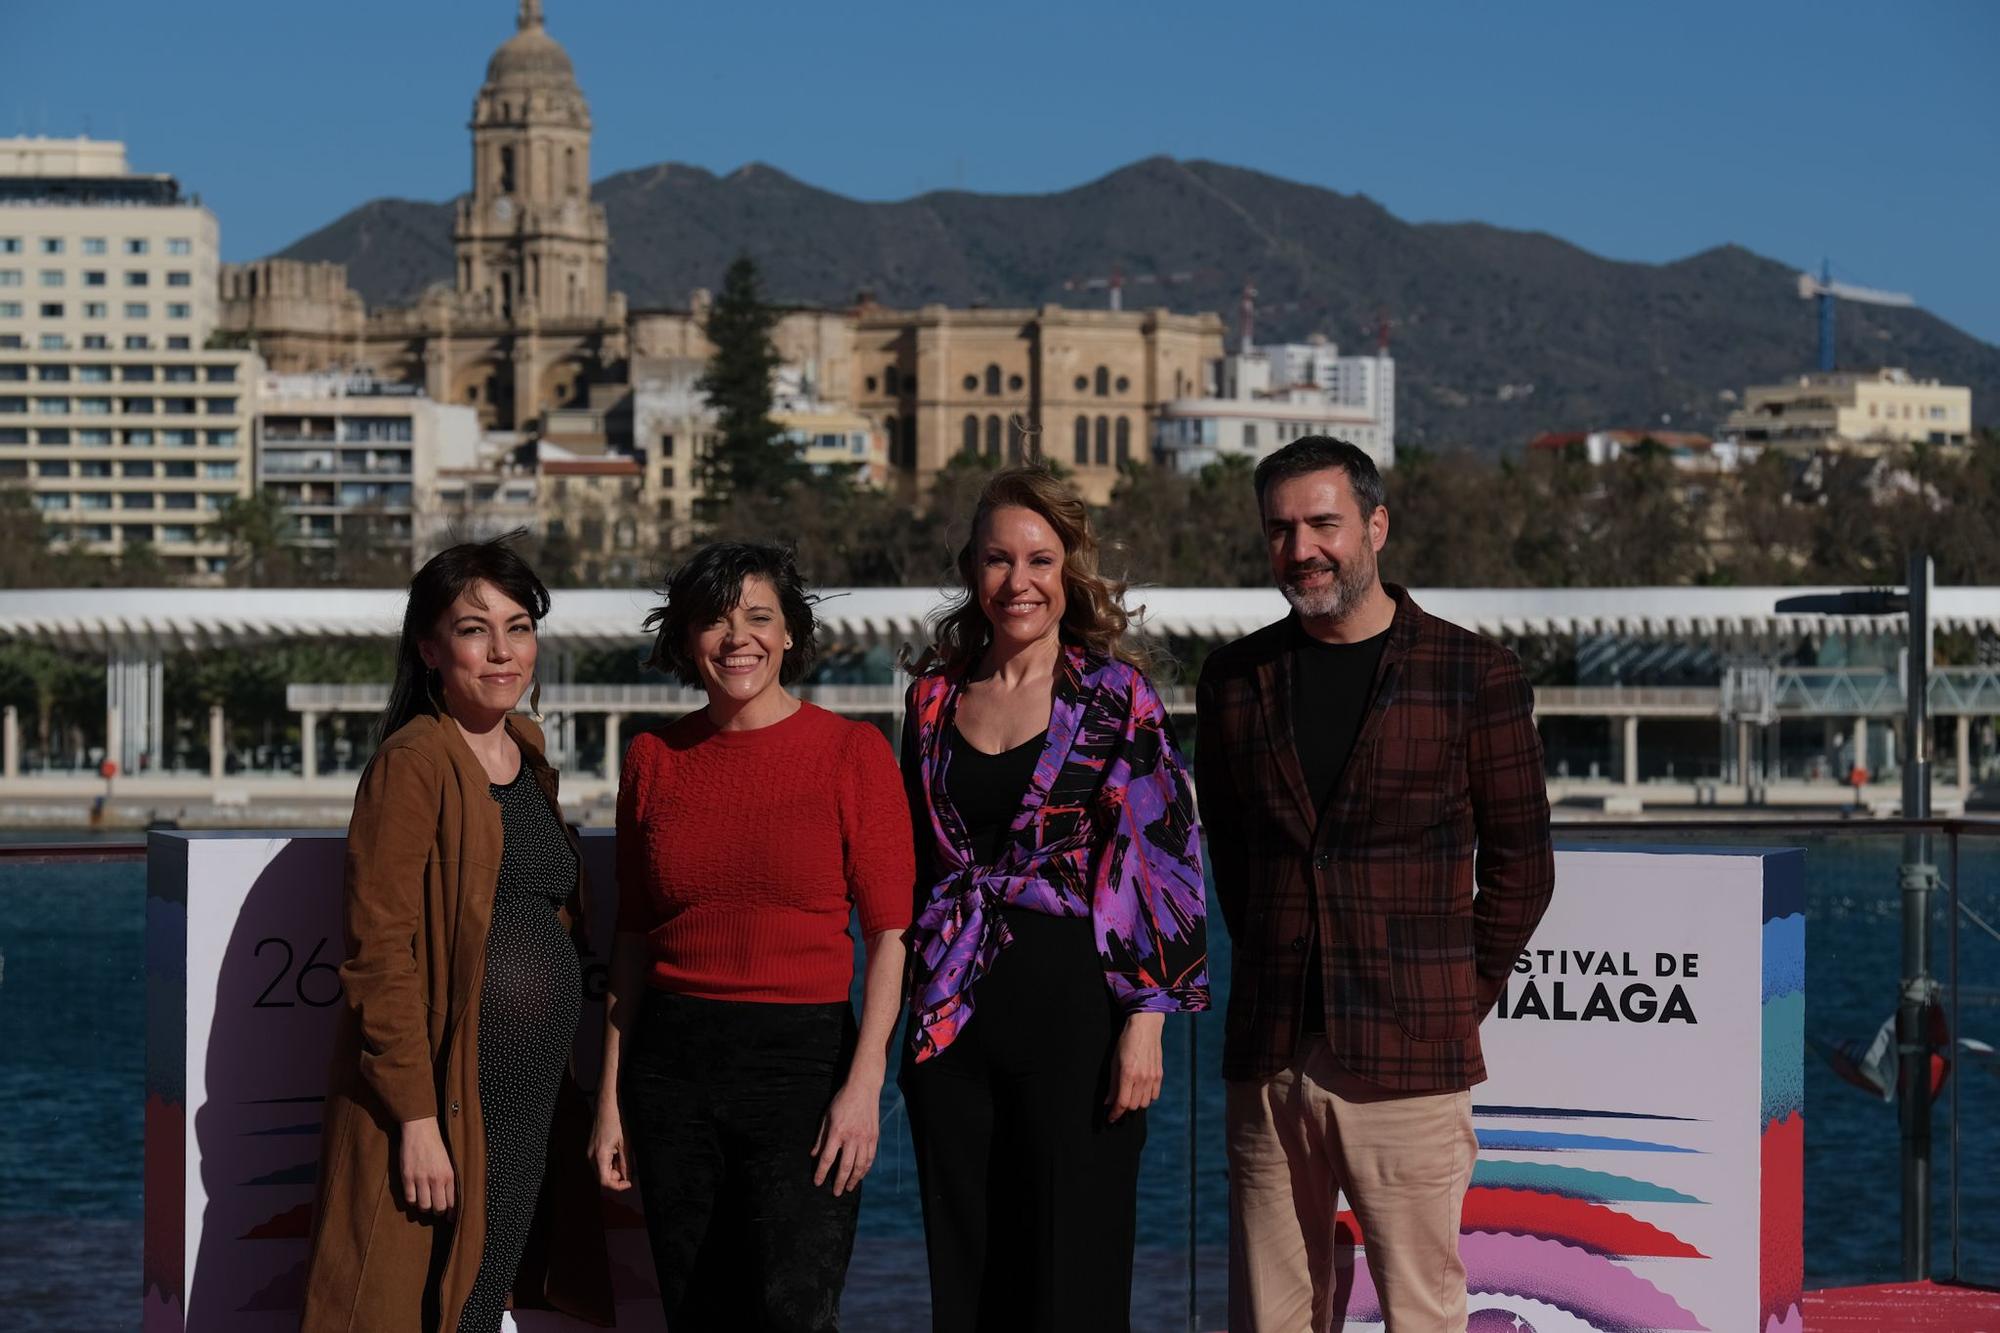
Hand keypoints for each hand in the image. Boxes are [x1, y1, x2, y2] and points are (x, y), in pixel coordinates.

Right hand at [398, 1116, 454, 1214]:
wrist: (421, 1130)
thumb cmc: (436, 1145)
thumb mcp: (448, 1161)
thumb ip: (449, 1179)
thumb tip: (451, 1198)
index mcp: (449, 1175)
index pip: (453, 1202)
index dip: (452, 1213)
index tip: (450, 1218)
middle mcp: (436, 1179)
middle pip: (438, 1207)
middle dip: (438, 1212)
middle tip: (436, 1211)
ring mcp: (421, 1179)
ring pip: (424, 1206)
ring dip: (424, 1208)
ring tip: (425, 1203)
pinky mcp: (407, 1177)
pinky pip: (410, 1198)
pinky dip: (412, 1201)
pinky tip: (414, 1196)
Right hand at [589, 1101, 633, 1191]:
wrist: (606, 1105)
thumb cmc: (616, 1120)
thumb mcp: (626, 1143)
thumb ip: (626, 1163)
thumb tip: (628, 1178)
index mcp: (600, 1156)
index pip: (605, 1181)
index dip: (618, 1186)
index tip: (629, 1183)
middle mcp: (591, 1156)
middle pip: (603, 1177)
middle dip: (617, 1177)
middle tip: (630, 1168)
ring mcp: (590, 1152)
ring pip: (602, 1170)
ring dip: (614, 1169)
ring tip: (625, 1156)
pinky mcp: (593, 1149)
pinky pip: (601, 1162)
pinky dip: (611, 1162)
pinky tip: (619, 1153)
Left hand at [811, 1065, 882, 1196]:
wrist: (863, 1088)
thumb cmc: (842, 1101)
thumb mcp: (826, 1117)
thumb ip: (821, 1137)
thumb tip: (814, 1155)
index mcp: (837, 1132)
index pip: (828, 1158)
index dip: (821, 1172)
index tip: (817, 1182)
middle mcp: (852, 1137)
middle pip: (845, 1166)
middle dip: (839, 1181)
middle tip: (835, 1192)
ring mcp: (865, 1138)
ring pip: (860, 1165)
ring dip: (854, 1179)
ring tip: (848, 1188)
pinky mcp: (874, 1137)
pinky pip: (870, 1158)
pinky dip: (865, 1169)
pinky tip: (861, 1175)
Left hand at [1106, 1013, 1164, 1122]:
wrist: (1145, 1027)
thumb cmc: (1126, 1042)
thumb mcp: (1114, 1061)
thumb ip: (1112, 1084)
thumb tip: (1108, 1102)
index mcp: (1127, 1074)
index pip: (1122, 1103)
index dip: (1115, 1114)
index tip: (1110, 1118)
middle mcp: (1141, 1078)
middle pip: (1134, 1106)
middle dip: (1124, 1109)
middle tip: (1118, 1106)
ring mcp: (1152, 1077)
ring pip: (1145, 1103)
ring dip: (1136, 1104)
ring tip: (1129, 1098)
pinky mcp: (1159, 1075)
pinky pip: (1155, 1095)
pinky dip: (1147, 1098)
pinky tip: (1141, 1092)